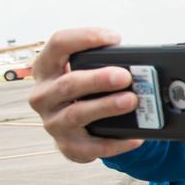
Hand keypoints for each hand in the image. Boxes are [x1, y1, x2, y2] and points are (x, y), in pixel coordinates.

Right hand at [28, 28, 143, 162]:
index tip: (115, 39)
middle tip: (125, 76)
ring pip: (77, 114)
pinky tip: (136, 137)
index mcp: (46, 68)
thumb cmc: (86, 91)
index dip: (85, 38)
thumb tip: (141, 63)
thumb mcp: (87, 72)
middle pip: (68, 83)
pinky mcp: (68, 146)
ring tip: (131, 101)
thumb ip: (105, 63)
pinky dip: (116, 142)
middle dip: (98, 79)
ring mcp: (53, 122)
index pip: (59, 44)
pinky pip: (92, 146)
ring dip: (106, 106)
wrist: (76, 128)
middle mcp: (43, 95)